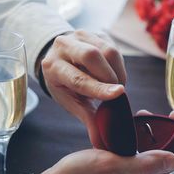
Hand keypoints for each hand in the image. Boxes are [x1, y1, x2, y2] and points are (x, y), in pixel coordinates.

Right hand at [32, 111, 173, 173]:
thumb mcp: (111, 166)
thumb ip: (142, 164)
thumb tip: (172, 159)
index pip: (172, 158)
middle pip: (162, 154)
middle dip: (164, 132)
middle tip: (154, 112)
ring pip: (147, 152)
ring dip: (148, 133)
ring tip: (140, 115)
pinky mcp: (115, 170)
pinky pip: (132, 152)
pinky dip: (133, 137)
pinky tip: (123, 127)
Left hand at [41, 30, 126, 147]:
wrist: (59, 57)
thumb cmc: (65, 83)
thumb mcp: (70, 100)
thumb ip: (88, 117)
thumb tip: (100, 141)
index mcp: (53, 67)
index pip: (78, 78)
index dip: (100, 88)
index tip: (119, 94)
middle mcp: (63, 46)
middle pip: (92, 56)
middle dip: (110, 76)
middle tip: (118, 93)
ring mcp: (79, 35)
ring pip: (106, 49)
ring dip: (117, 70)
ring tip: (116, 85)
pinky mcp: (94, 32)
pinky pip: (113, 46)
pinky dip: (119, 64)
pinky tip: (114, 74)